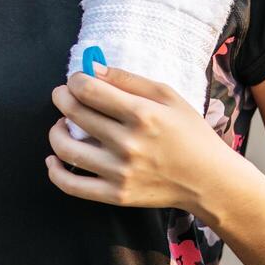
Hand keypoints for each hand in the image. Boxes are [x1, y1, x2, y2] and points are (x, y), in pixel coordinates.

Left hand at [46, 66, 231, 210]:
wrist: (210, 181)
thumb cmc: (190, 133)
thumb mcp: (168, 96)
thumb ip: (128, 79)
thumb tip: (92, 69)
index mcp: (142, 114)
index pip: (88, 90)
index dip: (74, 81)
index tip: (77, 81)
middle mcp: (128, 143)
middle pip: (74, 113)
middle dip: (62, 98)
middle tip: (64, 96)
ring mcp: (120, 172)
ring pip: (66, 148)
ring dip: (56, 131)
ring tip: (62, 125)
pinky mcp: (116, 195)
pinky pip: (72, 185)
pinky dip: (55, 170)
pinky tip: (54, 158)